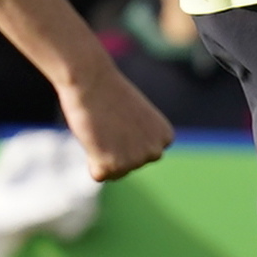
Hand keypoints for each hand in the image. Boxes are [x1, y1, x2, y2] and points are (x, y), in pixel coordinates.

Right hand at [52, 54, 173, 180]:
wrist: (91, 81)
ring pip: (114, 172)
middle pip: (129, 165)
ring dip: (102, 153)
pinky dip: (91, 159)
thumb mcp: (137, 117)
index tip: (121, 119)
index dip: (126, 138)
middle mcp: (156, 152)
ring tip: (101, 128)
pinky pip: (98, 175)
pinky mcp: (113, 167)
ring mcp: (135, 161)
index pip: (142, 153)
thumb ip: (140, 138)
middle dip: (115, 150)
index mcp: (165, 138)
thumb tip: (129, 158)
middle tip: (108, 124)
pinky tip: (94, 137)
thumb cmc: (110, 93)